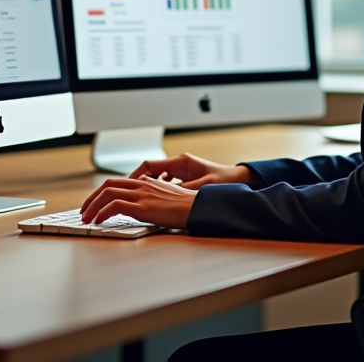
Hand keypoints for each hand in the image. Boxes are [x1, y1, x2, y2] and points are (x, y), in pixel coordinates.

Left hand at [80, 176, 197, 227]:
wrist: (200, 208)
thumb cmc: (187, 207)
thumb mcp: (166, 199)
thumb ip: (152, 199)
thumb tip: (140, 208)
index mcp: (147, 182)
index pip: (117, 182)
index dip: (101, 193)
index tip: (94, 204)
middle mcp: (142, 185)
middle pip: (107, 185)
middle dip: (91, 198)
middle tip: (84, 211)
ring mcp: (141, 195)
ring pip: (107, 193)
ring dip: (92, 206)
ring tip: (86, 219)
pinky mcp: (143, 206)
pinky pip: (114, 206)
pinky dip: (102, 213)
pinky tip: (99, 221)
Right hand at [128, 153, 252, 189]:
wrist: (239, 179)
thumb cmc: (224, 181)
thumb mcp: (202, 187)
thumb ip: (182, 190)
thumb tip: (164, 195)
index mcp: (180, 162)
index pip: (149, 165)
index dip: (135, 176)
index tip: (126, 186)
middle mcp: (178, 164)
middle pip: (148, 171)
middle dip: (135, 183)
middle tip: (124, 195)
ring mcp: (181, 171)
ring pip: (155, 177)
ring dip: (146, 187)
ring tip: (137, 200)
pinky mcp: (185, 178)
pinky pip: (165, 183)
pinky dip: (157, 190)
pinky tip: (156, 202)